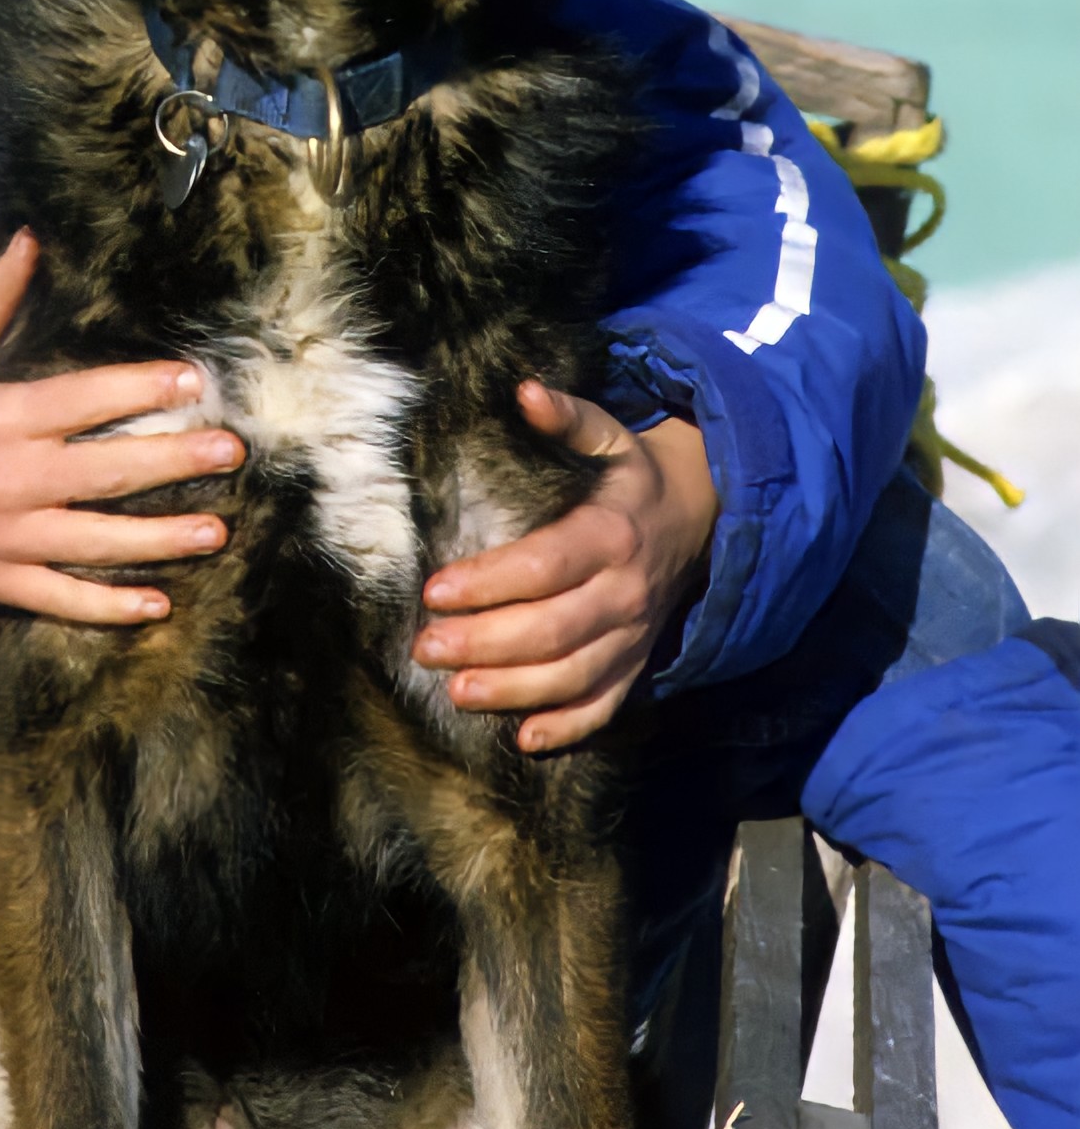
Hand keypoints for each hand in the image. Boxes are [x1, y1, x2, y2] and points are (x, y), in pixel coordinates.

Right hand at [0, 230, 245, 625]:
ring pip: (96, 542)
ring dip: (160, 540)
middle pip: (106, 471)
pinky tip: (158, 606)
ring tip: (216, 532)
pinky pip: (61, 599)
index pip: (83, 399)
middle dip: (173, 461)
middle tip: (230, 453)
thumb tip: (29, 240)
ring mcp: (8, 537)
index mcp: (1, 419)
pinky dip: (108, 609)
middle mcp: (11, 479)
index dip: (141, 387)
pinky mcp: (0, 583)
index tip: (194, 380)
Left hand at [411, 381, 718, 753]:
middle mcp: (625, 592)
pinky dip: (568, 726)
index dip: (489, 582)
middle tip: (425, 648)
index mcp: (610, 534)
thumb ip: (568, 418)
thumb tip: (524, 390)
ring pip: (574, 675)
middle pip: (551, 630)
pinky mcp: (637, 663)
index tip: (434, 591)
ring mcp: (634, 635)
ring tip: (455, 692)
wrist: (703, 519)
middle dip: (484, 644)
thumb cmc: (633, 478)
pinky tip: (523, 738)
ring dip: (514, 690)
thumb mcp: (609, 437)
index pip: (543, 566)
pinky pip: (607, 705)